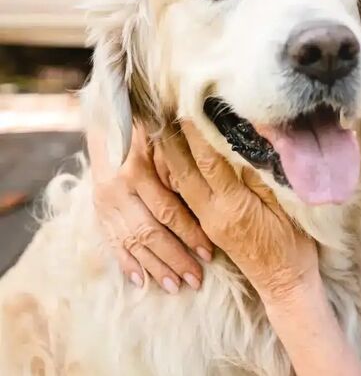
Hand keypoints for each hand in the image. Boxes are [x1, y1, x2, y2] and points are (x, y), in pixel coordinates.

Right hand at [88, 123, 213, 292]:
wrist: (106, 123)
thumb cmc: (147, 130)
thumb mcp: (164, 140)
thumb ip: (182, 163)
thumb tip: (214, 183)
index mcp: (137, 170)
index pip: (167, 210)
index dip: (189, 233)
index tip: (209, 252)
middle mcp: (117, 190)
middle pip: (150, 233)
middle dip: (175, 258)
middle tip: (196, 279)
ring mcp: (104, 203)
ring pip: (133, 242)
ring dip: (154, 266)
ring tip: (175, 286)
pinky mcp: (98, 212)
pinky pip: (112, 242)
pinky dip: (126, 263)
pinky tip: (140, 281)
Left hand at [157, 121, 319, 301]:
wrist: (285, 283)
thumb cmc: (293, 244)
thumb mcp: (285, 208)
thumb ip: (261, 177)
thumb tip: (244, 144)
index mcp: (233, 207)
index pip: (208, 162)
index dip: (195, 134)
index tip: (186, 107)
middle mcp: (212, 213)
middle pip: (183, 171)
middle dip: (170, 141)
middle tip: (159, 111)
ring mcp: (207, 222)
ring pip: (179, 183)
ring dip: (168, 156)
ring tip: (158, 128)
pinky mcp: (208, 227)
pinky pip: (185, 195)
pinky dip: (176, 173)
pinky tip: (173, 159)